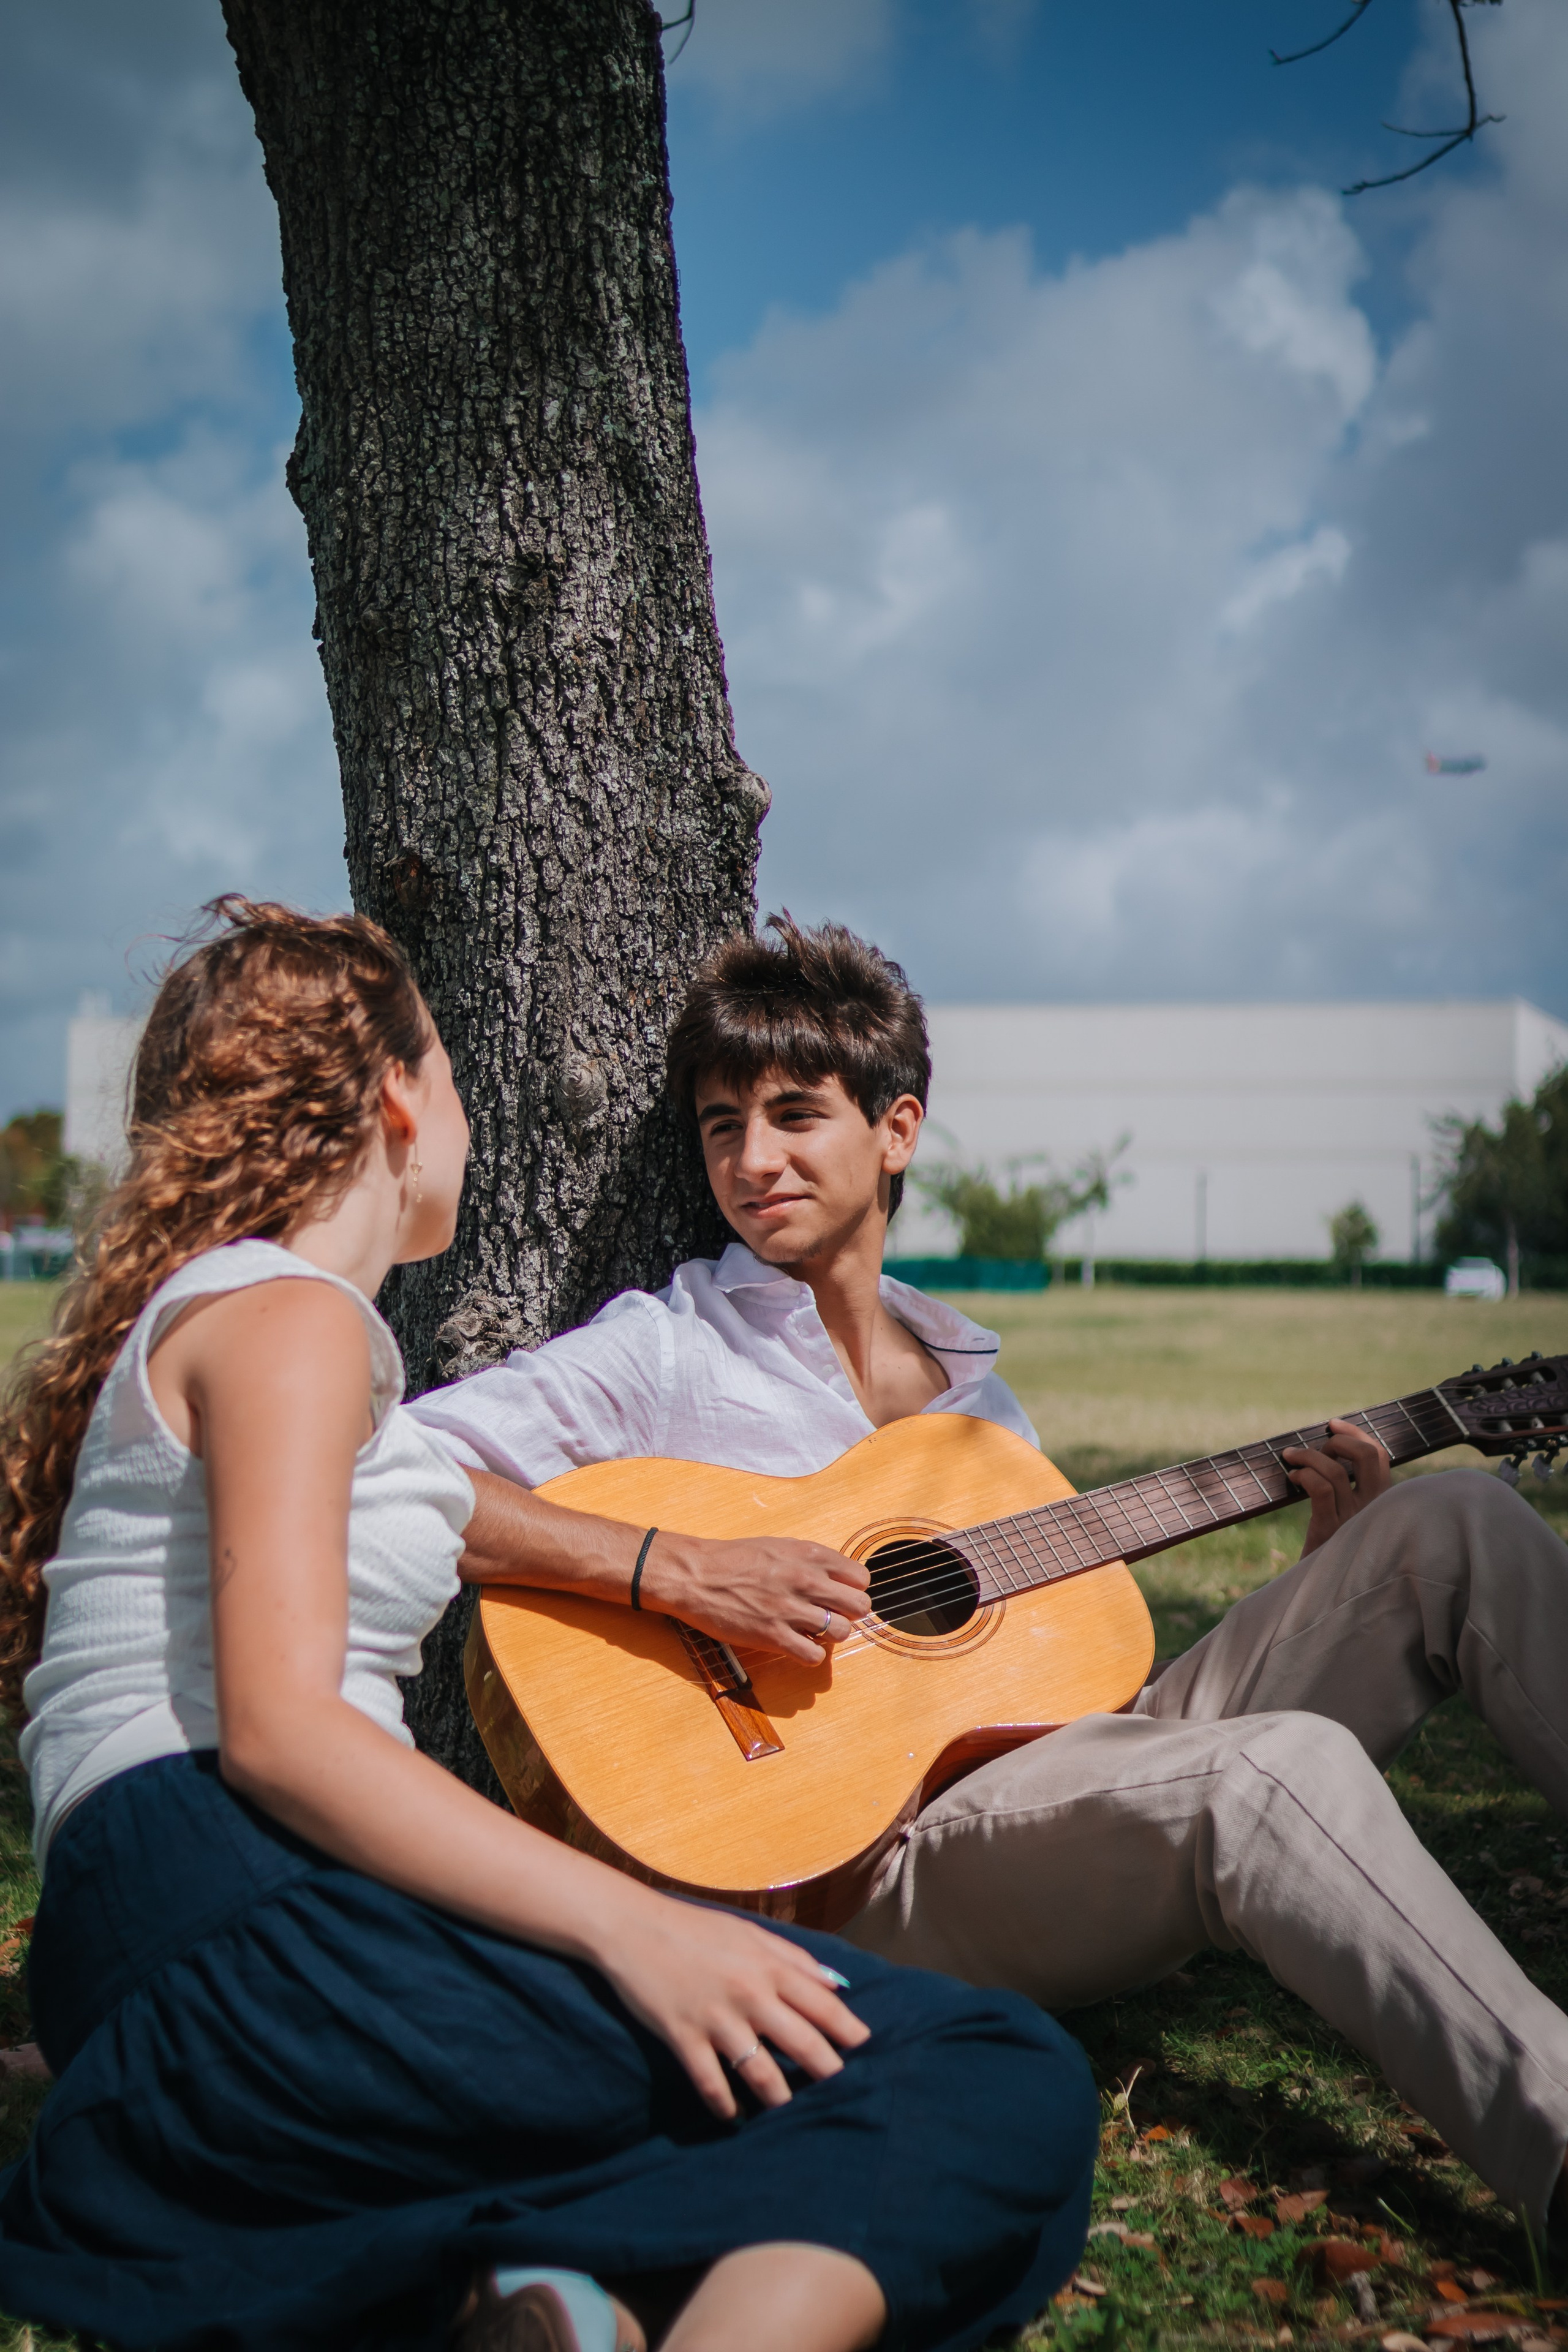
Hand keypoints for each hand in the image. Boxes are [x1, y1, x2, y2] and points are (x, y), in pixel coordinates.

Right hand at [594, 1892, 869, 2118]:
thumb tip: (835, 1983)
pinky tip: (732, 2114)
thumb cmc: (695, 1928)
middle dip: (827, 2071)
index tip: (865, 2047)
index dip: (847, 2030)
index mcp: (768, 1966)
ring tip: (787, 2110)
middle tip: (840, 2091)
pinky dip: (724, 2104)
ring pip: (761, 2071)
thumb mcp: (749, 1933)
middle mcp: (749, 1994)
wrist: (633, 1926)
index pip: (822, 2004)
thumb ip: (793, 1958)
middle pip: (802, 2042)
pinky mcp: (683, 2036)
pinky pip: (711, 2082)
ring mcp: (716, 2018)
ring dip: (779, 2097)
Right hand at [643, 1530, 869, 1664]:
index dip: (851, 1589)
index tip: (839, 1595)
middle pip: (859, 1606)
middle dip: (848, 1614)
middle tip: (831, 1616)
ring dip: (831, 1635)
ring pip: (842, 1632)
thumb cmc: (733, 1559)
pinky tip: (797, 1646)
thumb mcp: (778, 1546)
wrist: (695, 1575)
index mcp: (808, 1555)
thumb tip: (834, 1579)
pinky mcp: (773, 1635)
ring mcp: (790, 1609)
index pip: (860, 1577)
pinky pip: (814, 1655)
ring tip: (812, 1631)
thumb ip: (809, 1561)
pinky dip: (810, 1654)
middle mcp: (805, 1580)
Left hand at [1282, 1418, 1391, 1557]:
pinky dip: (1303, 1475)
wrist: (1322, 1594)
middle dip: (1340, 1439)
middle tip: (1318, 1446)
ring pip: (1336, 1470)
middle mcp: (1375, 1510)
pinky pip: (1321, 1489)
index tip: (1333, 1425)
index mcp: (1381, 1503)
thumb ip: (1346, 1491)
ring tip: (1292, 1458)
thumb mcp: (1346, 1518)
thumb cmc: (1330, 1551)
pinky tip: (1292, 1478)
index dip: (1356, 1433)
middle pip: (1368, 1455)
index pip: (1380, 1456)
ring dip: (1308, 1455)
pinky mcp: (1331, 1532)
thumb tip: (1325, 1451)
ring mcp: (1355, 1521)